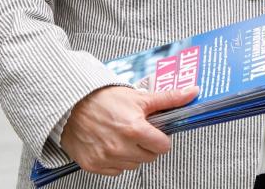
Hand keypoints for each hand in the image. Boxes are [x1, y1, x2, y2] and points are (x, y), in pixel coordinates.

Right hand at [60, 85, 198, 175]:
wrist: (72, 105)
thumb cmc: (105, 99)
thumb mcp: (140, 97)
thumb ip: (169, 98)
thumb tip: (193, 93)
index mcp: (135, 130)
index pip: (163, 147)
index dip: (161, 138)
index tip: (155, 131)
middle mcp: (120, 147)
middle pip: (149, 157)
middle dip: (148, 145)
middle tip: (138, 131)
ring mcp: (105, 158)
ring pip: (133, 165)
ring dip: (132, 153)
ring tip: (123, 136)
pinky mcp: (93, 165)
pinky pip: (115, 171)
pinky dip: (117, 160)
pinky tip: (111, 144)